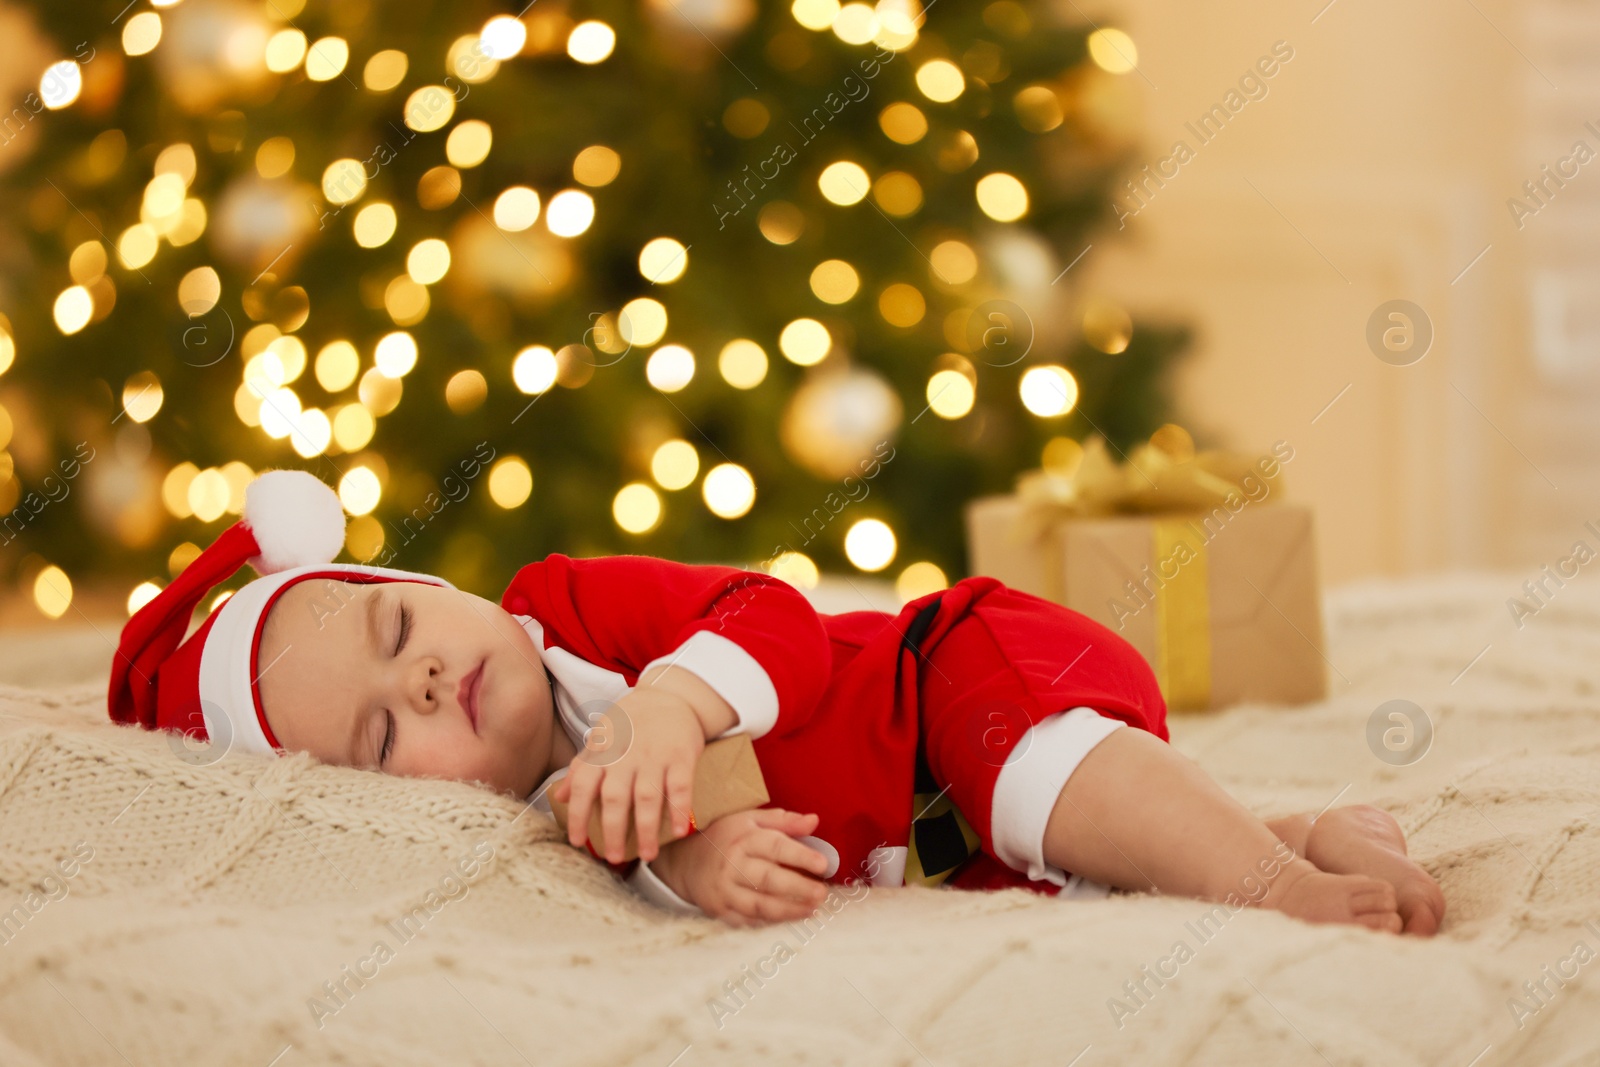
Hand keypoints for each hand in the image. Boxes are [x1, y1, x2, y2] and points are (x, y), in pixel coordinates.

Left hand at [552, 686, 703, 862]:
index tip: (578, 841)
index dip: (579, 815)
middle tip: (612, 857)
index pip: (584, 786)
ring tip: (646, 855)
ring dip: (646, 829)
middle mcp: (626, 755)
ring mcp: (655, 756)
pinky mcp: (682, 756)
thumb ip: (582, 767)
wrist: (669, 696)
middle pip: (615, 797)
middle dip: (612, 830)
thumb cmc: (631, 722)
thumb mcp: (601, 738)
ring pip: (647, 797)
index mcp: (603, 751)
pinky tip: (678, 831)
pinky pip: (680, 786)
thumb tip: (562, 797)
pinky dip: (680, 809)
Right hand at [673, 808, 831, 926]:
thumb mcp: (751, 820)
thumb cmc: (726, 838)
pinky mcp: (720, 910)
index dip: (800, 855)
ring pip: (759, 904)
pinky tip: (789, 919)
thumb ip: (784, 821)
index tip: (823, 864)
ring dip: (788, 910)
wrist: (686, 861)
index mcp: (743, 839)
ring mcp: (724, 890)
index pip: (775, 846)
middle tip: (822, 893)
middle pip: (768, 879)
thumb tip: (814, 821)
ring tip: (812, 910)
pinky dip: (770, 922)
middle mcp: (732, 865)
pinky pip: (748, 920)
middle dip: (798, 888)